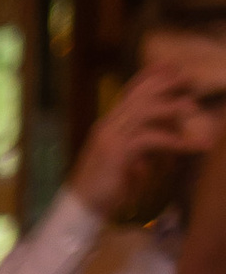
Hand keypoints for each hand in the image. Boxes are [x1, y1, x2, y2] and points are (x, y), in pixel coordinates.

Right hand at [72, 61, 225, 218]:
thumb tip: (157, 150)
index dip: (149, 76)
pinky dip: (170, 140)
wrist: (80, 207)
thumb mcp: (124, 165)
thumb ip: (139, 153)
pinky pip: (148, 138)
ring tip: (193, 108)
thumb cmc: (102, 189)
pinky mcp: (116, 153)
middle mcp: (108, 126)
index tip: (170, 66)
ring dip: (171, 107)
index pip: (129, 92)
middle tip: (187, 78)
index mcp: (108, 125)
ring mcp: (110, 138)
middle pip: (139, 96)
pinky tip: (187, 145)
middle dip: (164, 84)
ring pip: (144, 111)